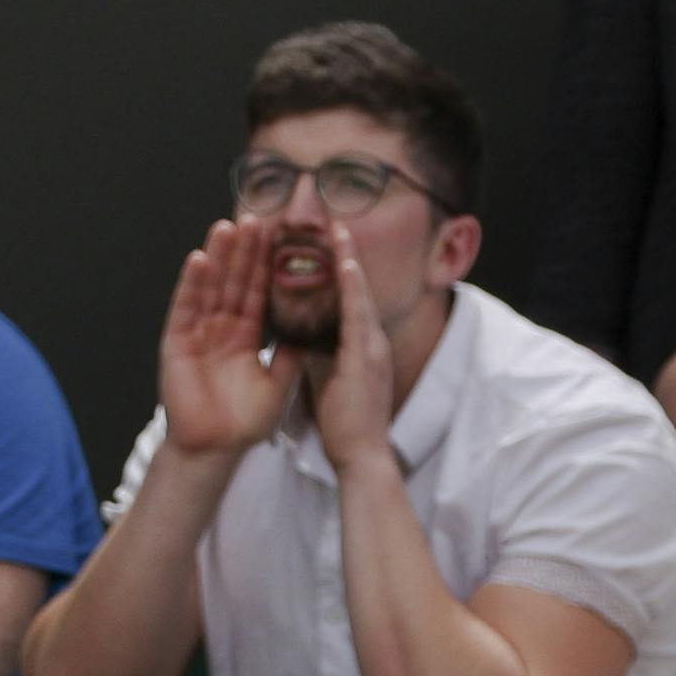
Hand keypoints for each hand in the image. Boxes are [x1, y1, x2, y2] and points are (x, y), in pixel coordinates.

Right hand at [159, 217, 288, 456]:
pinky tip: (199, 259)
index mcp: (247, 335)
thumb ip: (291, 353)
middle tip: (255, 217)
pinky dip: (191, 284)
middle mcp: (222, 328)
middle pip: (235, 282)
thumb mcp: (279, 384)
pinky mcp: (177, 341)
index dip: (267, 265)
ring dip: (218, 257)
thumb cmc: (245, 422)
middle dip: (244, 251)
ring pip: (211, 287)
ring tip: (228, 226)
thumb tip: (315, 325)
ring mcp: (198, 332)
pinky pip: (185, 307)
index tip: (278, 235)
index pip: (259, 291)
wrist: (215, 449)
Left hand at [309, 226, 399, 472]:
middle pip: (359, 287)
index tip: (330, 239)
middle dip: (347, 253)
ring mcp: (373, 346)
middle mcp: (371, 339)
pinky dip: (354, 287)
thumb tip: (302, 329)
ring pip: (361, 293)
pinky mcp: (367, 357)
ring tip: (339, 228)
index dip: (341, 267)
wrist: (362, 455)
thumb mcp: (330, 375)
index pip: (351, 297)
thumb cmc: (346, 420)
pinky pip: (359, 314)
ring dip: (350, 259)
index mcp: (362, 344)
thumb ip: (322, 349)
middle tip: (335, 219)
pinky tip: (345, 264)